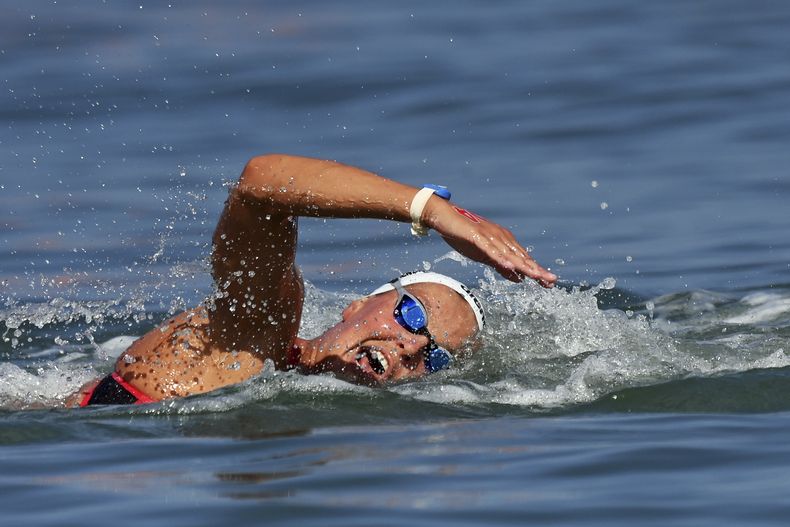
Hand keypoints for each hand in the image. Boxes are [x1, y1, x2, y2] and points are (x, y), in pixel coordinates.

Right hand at [426, 200, 556, 286]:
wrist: (444, 216)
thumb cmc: (464, 235)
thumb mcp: (484, 255)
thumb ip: (501, 266)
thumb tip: (518, 278)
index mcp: (504, 242)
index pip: (523, 260)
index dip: (536, 271)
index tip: (549, 283)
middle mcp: (501, 237)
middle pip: (521, 257)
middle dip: (536, 269)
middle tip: (551, 280)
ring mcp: (489, 236)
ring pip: (509, 254)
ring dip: (523, 265)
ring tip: (535, 275)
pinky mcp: (476, 236)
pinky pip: (490, 249)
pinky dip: (500, 257)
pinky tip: (509, 265)